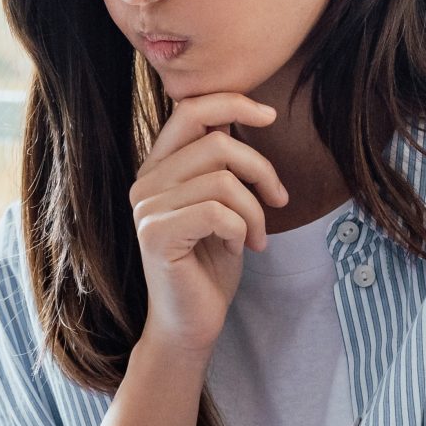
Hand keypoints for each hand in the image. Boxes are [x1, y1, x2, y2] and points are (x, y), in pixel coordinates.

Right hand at [129, 91, 288, 357]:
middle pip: (218, 143)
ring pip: (224, 181)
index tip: (270, 115)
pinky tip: (236, 248)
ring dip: (255, 212)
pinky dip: (241, 231)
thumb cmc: (209, 264)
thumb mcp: (220, 202)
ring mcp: (147, 209)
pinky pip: (219, 213)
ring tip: (255, 237)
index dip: (232, 102)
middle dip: (261, 170)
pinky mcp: (157, 235)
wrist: (191, 323)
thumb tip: (243, 112)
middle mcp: (145, 182)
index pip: (190, 110)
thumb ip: (220, 162)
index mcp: (158, 167)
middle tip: (280, 200)